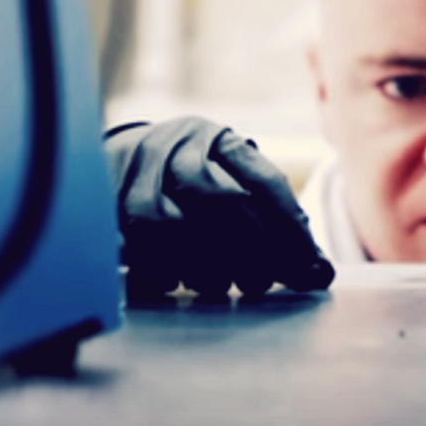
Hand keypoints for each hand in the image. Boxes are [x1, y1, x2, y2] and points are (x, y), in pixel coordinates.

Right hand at [105, 117, 334, 304]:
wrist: (114, 161)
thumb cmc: (193, 186)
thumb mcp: (234, 185)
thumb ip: (276, 226)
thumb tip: (319, 274)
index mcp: (221, 140)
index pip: (265, 183)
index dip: (292, 231)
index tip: (311, 270)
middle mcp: (180, 146)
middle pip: (223, 201)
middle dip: (249, 251)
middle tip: (260, 283)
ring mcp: (138, 171)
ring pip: (174, 223)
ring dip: (203, 265)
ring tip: (218, 285)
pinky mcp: (105, 201)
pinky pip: (133, 243)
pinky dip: (160, 270)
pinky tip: (175, 280)